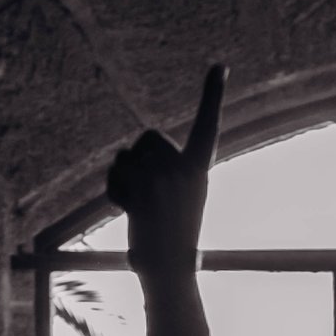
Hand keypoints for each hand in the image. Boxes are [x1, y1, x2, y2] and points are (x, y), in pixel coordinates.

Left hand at [107, 62, 224, 281]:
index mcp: (199, 169)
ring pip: (128, 154)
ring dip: (125, 176)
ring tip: (140, 206)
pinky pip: (117, 169)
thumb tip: (135, 155)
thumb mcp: (184, 198)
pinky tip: (129, 211)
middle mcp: (184, 168)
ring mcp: (163, 176)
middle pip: (149, 136)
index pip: (208, 125)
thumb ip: (172, 171)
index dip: (213, 94)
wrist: (169, 270)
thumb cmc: (174, 239)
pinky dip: (115, 188)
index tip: (221, 65)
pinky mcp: (142, 187)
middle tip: (148, 194)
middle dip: (139, 157)